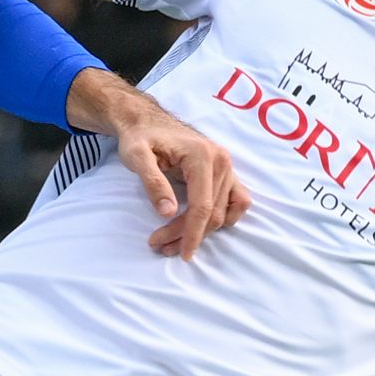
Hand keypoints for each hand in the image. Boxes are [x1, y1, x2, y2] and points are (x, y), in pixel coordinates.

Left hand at [71, 70, 249, 260]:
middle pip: (212, 213)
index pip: (202, 205)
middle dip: (187, 235)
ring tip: (172, 243)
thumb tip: (169, 213)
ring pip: (223, 212)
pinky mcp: (226, 172)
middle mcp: (222, 161)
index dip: (192, 233)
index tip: (181, 253)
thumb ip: (152, 182)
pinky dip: (226, 217)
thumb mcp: (136, 156)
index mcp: (202, 156)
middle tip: (158, 245)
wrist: (146, 122)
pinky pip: (238, 201)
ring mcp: (227, 166)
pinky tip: (203, 227)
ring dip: (202, 232)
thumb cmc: (140, 137)